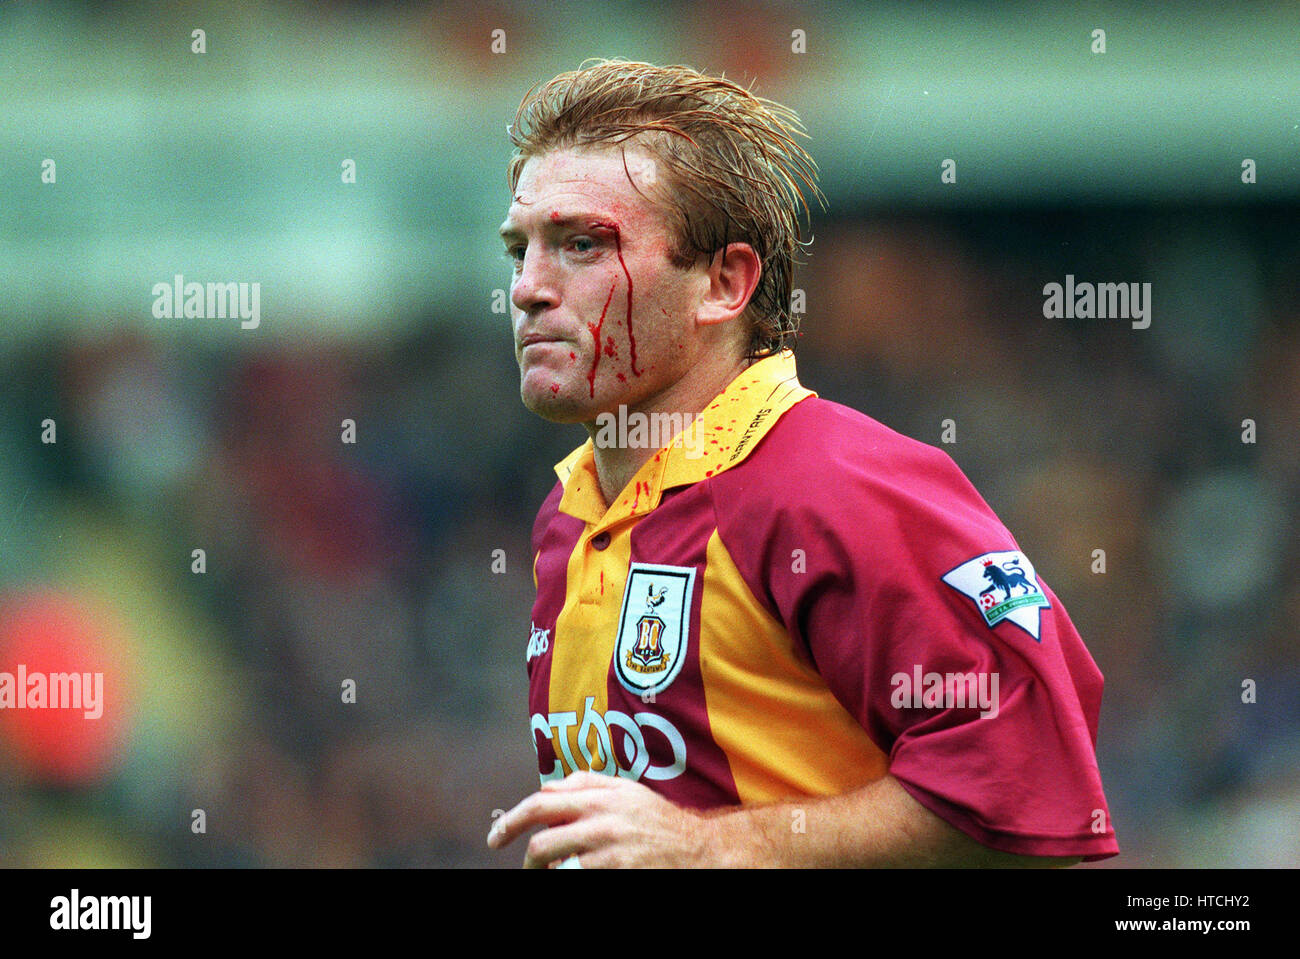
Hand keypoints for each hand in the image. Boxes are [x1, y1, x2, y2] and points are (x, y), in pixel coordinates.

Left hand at [487, 771, 712, 867]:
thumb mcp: (626, 790)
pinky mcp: (617, 872)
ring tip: (554, 872)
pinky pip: (575, 877)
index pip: (540, 804)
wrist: (698, 849)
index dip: (510, 822)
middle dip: (526, 860)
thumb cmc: (658, 820)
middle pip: (540, 842)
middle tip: (527, 868)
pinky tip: (572, 874)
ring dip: (547, 872)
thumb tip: (548, 787)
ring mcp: (609, 851)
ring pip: (555, 866)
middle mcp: (600, 821)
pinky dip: (566, 876)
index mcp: (598, 797)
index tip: (496, 838)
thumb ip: (588, 783)